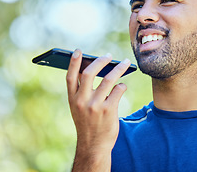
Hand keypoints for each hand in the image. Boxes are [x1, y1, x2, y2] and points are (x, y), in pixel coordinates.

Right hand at [66, 49, 130, 170]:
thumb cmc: (88, 123)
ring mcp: (95, 106)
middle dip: (100, 61)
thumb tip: (93, 68)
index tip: (78, 51)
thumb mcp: (79, 108)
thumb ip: (82, 91)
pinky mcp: (108, 110)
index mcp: (72, 99)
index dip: (73, 62)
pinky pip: (118, 90)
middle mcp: (81, 101)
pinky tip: (123, 86)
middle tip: (109, 55)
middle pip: (89, 73)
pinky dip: (122, 86)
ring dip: (118, 68)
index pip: (70, 77)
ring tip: (125, 63)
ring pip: (108, 79)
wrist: (94, 145)